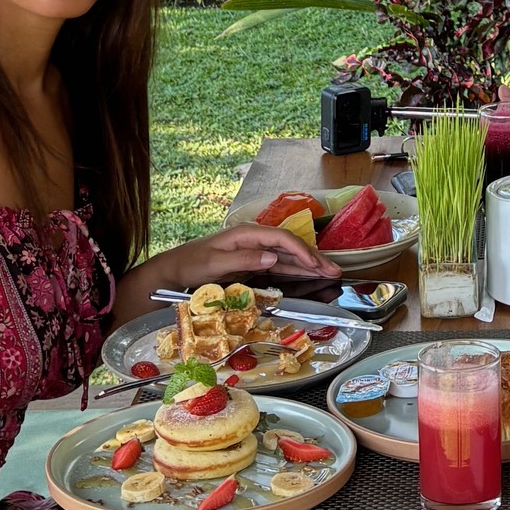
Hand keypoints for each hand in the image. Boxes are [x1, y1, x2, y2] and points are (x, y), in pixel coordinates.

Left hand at [175, 222, 339, 284]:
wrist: (175, 270)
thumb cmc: (191, 264)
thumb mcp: (214, 263)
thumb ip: (244, 259)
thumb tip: (273, 257)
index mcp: (246, 234)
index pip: (281, 238)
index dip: (301, 251)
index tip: (316, 264)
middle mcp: (254, 240)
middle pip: (290, 247)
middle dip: (313, 258)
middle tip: (334, 271)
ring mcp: (256, 252)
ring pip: (289, 257)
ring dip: (310, 266)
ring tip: (331, 274)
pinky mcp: (254, 264)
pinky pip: (281, 267)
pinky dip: (298, 272)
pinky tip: (311, 276)